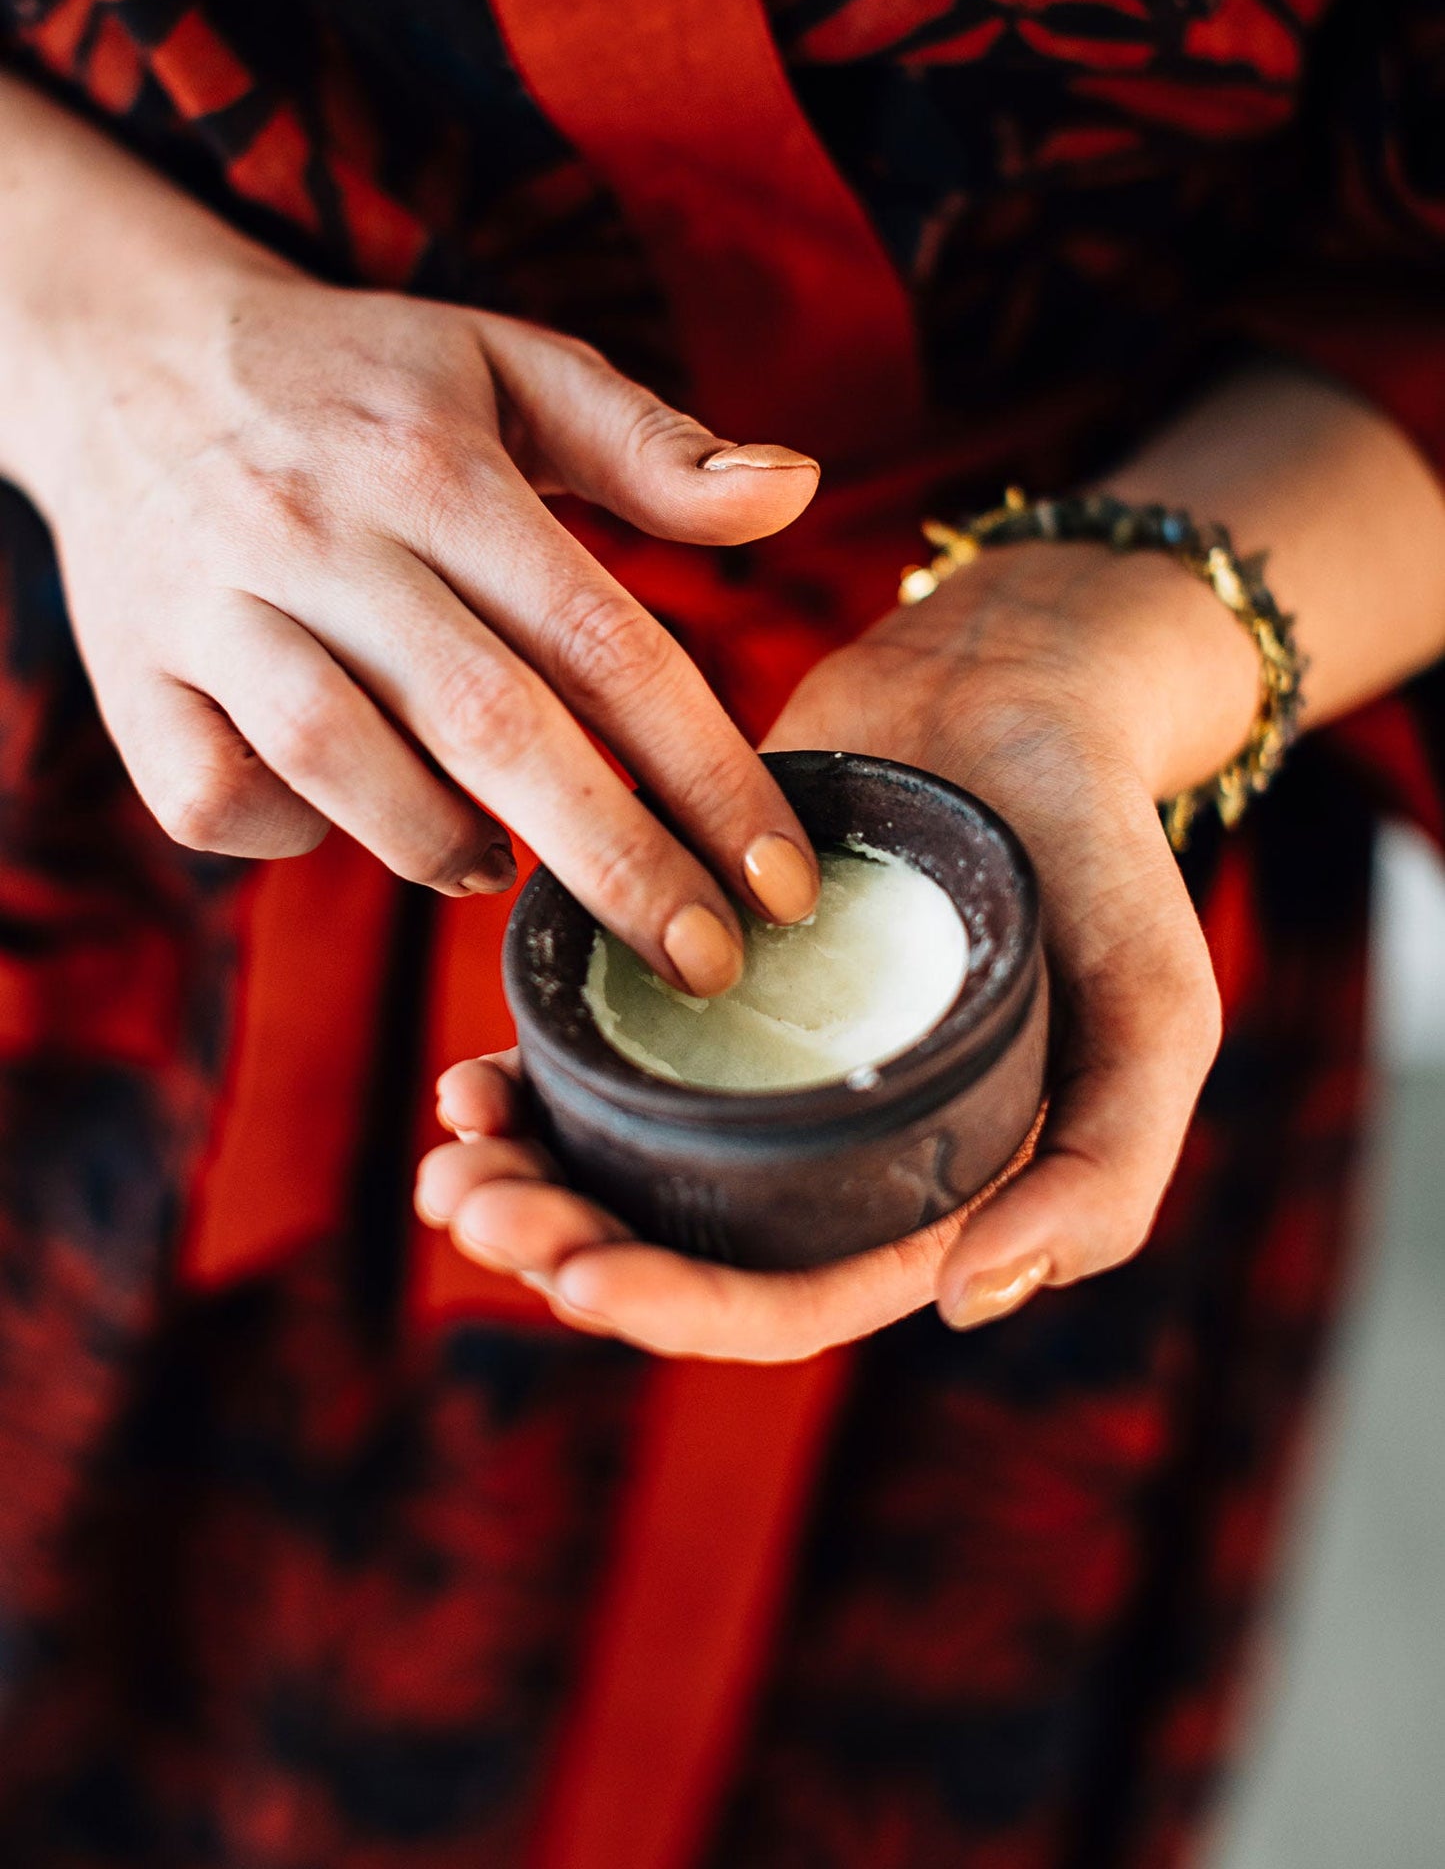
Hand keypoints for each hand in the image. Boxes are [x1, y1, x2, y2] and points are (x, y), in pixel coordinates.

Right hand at [20, 240, 824, 990]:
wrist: (129, 354)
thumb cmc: (360, 383)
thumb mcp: (506, 367)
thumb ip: (649, 445)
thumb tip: (794, 491)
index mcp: (437, 464)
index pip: (601, 638)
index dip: (705, 770)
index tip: (780, 879)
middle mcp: (322, 531)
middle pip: (490, 724)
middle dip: (615, 862)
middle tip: (703, 965)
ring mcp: (213, 607)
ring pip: (340, 765)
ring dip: (442, 847)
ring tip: (501, 876)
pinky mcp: (130, 674)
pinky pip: (213, 797)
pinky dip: (290, 836)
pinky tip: (354, 818)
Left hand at [419, 536, 1259, 1358]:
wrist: (1020, 681)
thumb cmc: (1101, 851)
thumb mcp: (1156, 1013)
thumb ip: (1105, 1169)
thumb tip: (968, 1301)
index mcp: (922, 1189)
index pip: (792, 1298)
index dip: (681, 1311)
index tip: (578, 1280)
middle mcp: (822, 1147)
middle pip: (678, 1241)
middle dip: (566, 1246)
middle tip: (473, 1212)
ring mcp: (751, 1061)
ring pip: (619, 1160)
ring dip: (527, 1177)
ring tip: (450, 1157)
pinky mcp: (692, 969)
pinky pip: (598, 1049)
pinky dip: (530, 1077)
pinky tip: (470, 1076)